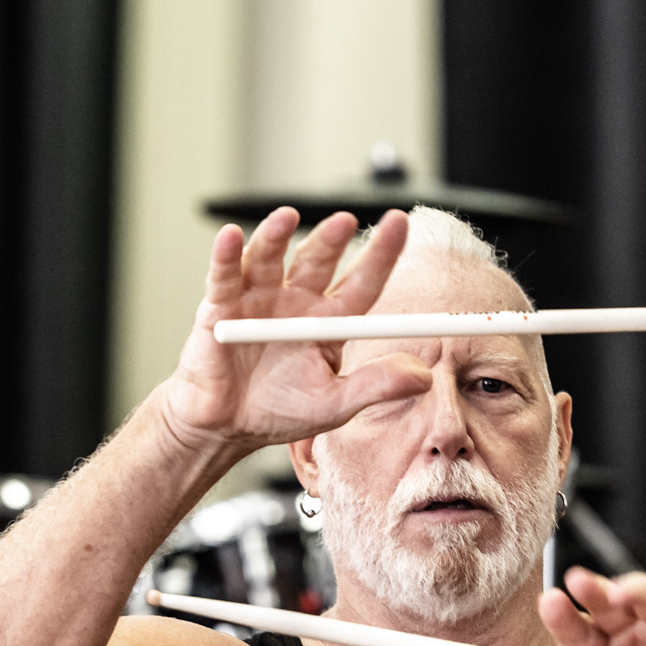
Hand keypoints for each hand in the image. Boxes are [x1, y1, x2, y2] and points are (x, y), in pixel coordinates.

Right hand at [160, 207, 430, 456]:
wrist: (226, 427)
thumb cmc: (281, 411)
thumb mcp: (336, 404)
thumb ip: (377, 386)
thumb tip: (426, 375)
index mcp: (328, 321)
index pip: (361, 281)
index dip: (381, 253)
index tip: (400, 222)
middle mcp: (296, 301)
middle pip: (317, 261)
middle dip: (330, 240)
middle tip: (346, 222)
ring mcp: (257, 299)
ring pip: (269, 259)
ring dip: (276, 236)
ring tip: (287, 218)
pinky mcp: (219, 307)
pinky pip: (223, 276)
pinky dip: (226, 257)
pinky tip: (232, 238)